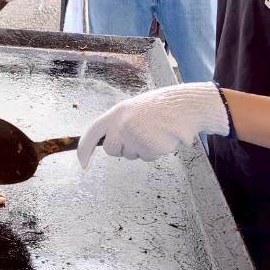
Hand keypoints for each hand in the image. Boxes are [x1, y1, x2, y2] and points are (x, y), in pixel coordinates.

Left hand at [76, 83, 229, 166]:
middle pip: (112, 150)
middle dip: (123, 149)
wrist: (186, 106)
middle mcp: (122, 124)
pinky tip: (164, 137)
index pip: (92, 133)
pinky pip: (148, 157)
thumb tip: (107, 141)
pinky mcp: (149, 147)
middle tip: (141, 134)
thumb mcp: (134, 110)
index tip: (83, 163)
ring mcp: (135, 136)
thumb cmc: (162, 107)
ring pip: (131, 155)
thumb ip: (119, 123)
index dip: (84, 150)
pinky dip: (157, 151)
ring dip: (143, 149)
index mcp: (116, 113)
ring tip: (156, 132)